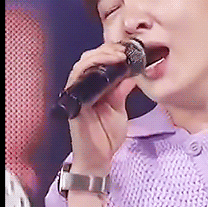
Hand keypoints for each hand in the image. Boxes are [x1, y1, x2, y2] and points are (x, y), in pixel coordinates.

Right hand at [64, 42, 137, 174]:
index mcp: (96, 86)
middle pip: (90, 57)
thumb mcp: (120, 108)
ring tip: (119, 55)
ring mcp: (77, 91)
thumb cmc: (107, 135)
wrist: (99, 156)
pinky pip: (76, 78)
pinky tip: (106, 66)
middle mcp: (85, 85)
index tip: (131, 50)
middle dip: (108, 50)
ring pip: (83, 63)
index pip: (101, 61)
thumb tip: (134, 73)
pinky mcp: (73, 99)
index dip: (113, 52)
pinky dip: (90, 68)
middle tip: (126, 50)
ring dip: (101, 56)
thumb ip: (123, 90)